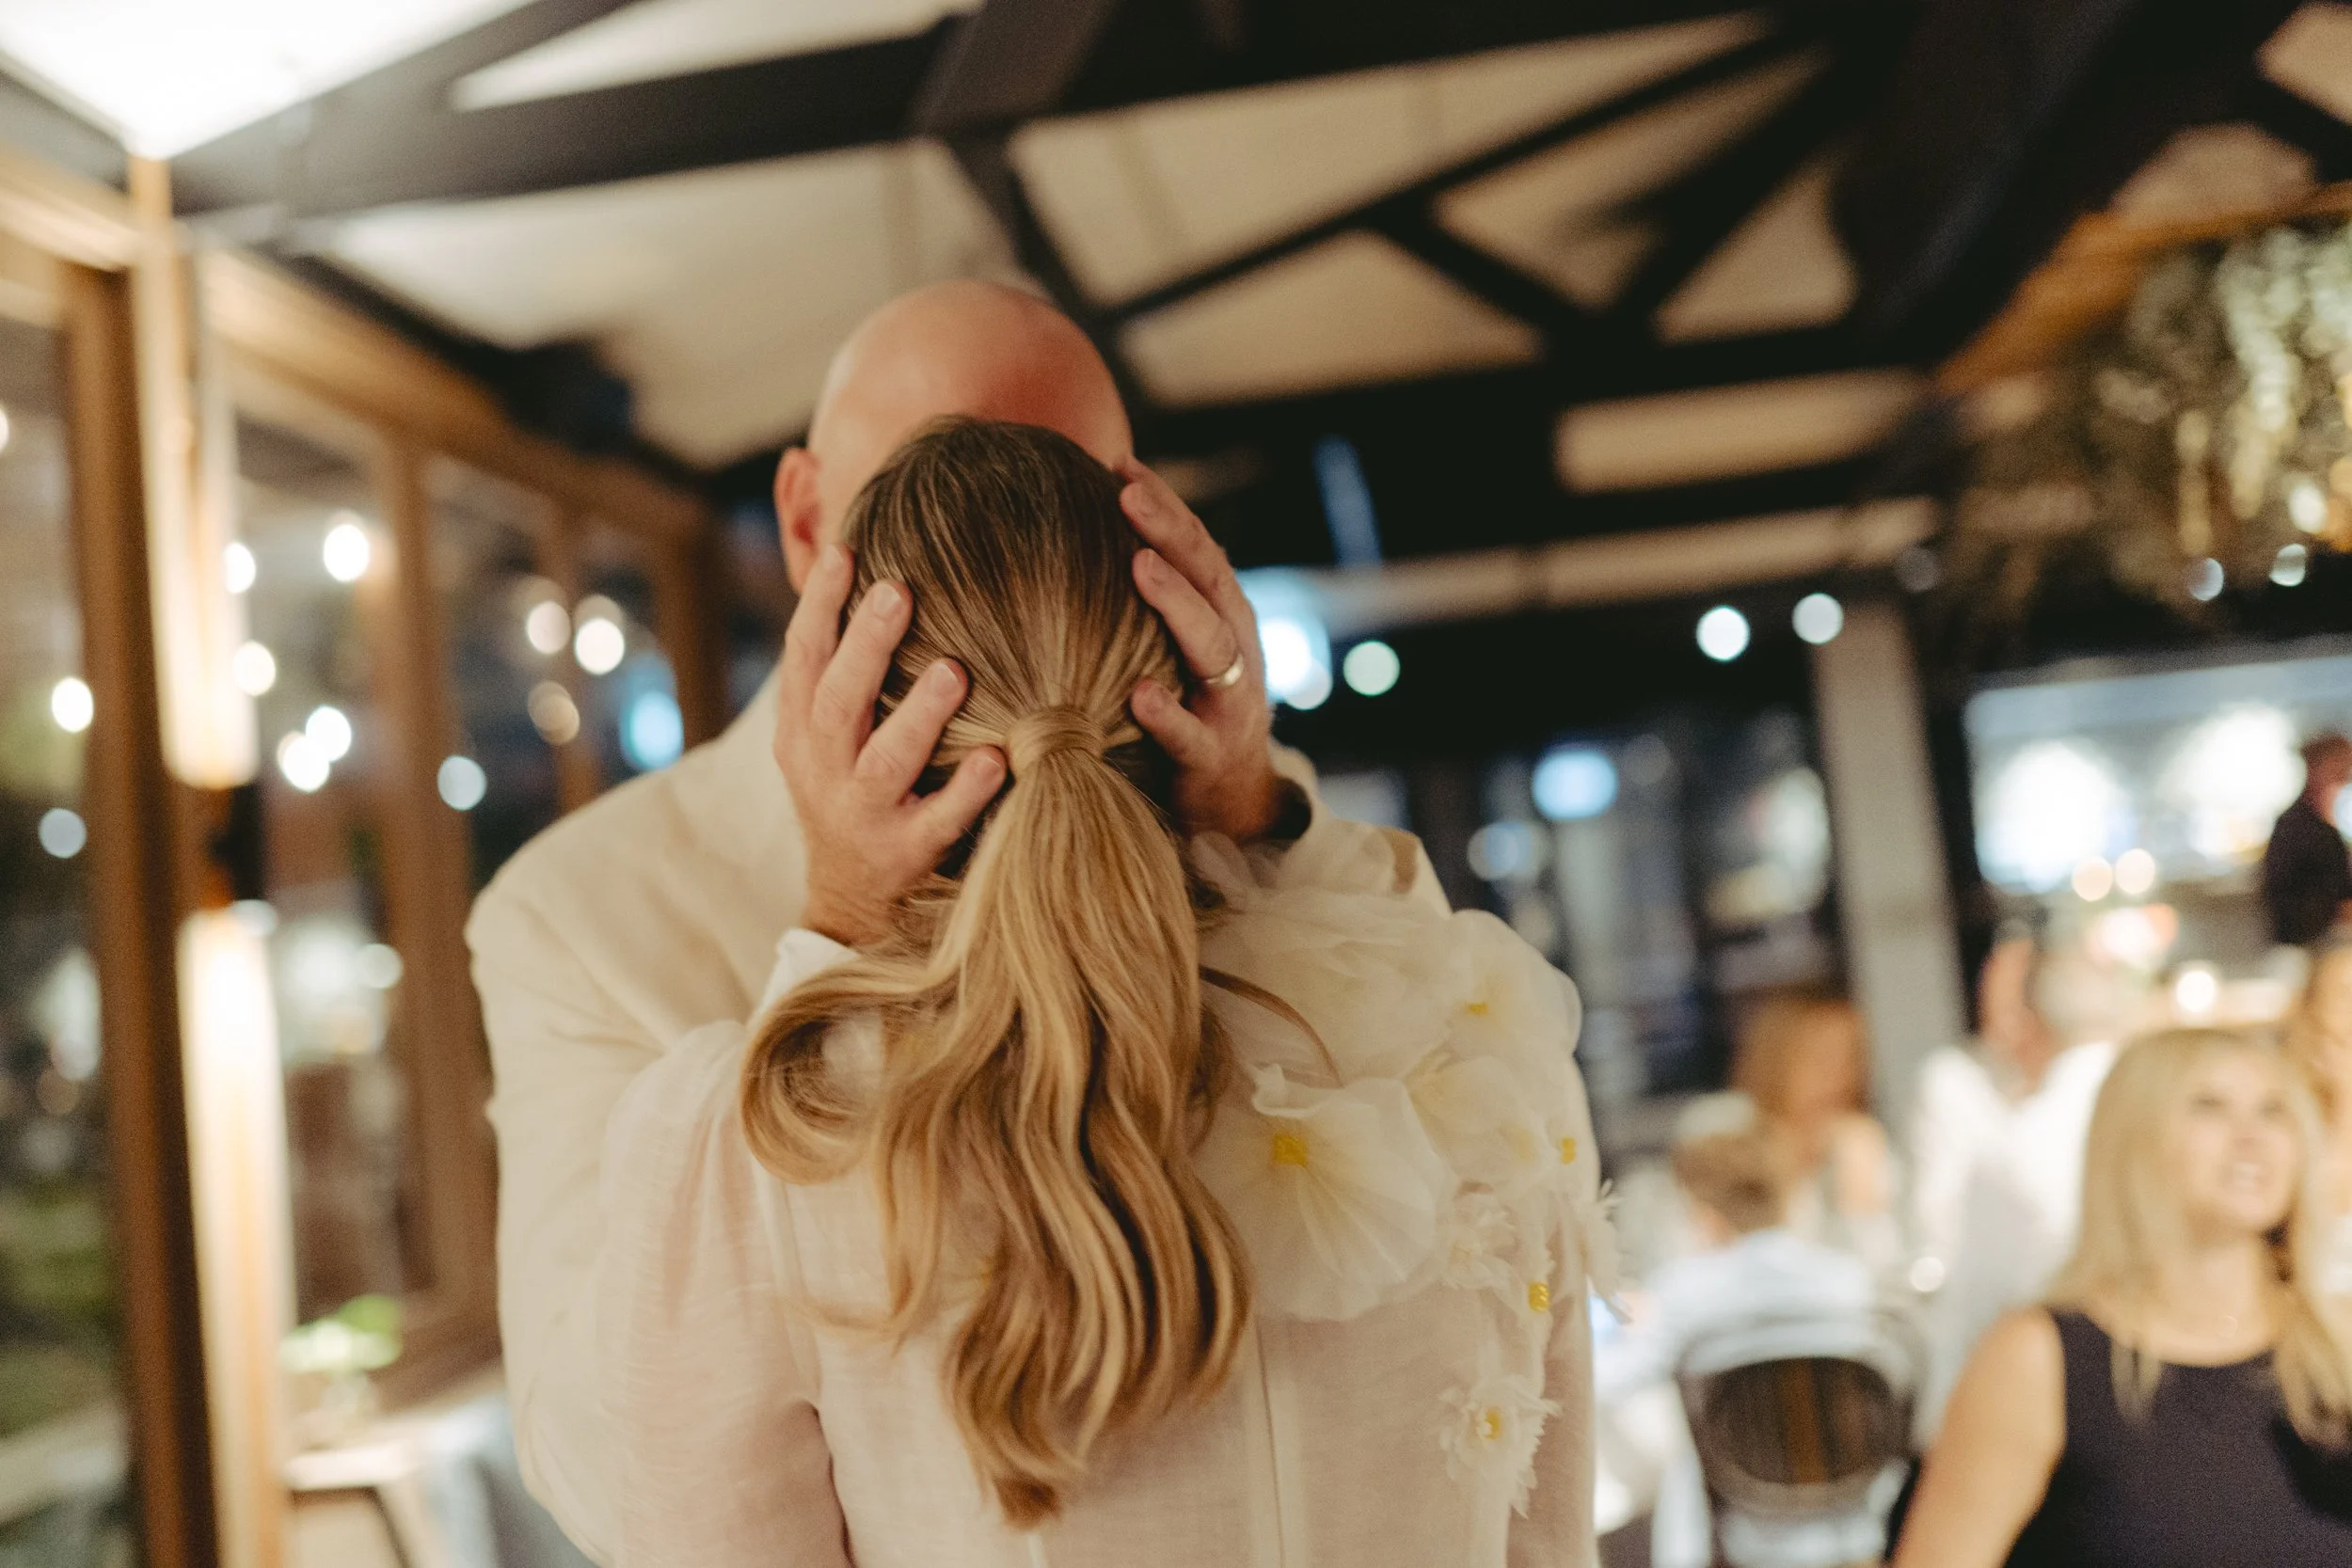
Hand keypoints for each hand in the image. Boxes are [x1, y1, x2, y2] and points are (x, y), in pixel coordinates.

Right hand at [775, 544, 1005, 944]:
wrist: (849, 900)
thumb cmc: (849, 790)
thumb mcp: (822, 735)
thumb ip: (840, 669)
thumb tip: (870, 573)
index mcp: (801, 729)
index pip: (803, 655)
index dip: (820, 604)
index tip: (845, 550)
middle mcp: (824, 768)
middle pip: (838, 700)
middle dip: (866, 645)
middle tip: (899, 591)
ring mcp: (863, 814)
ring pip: (885, 761)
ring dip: (919, 715)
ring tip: (956, 672)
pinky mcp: (905, 855)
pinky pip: (937, 822)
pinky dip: (964, 793)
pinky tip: (995, 760)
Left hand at [1118, 458, 1284, 842]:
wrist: (1230, 808)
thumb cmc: (1184, 715)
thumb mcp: (1169, 652)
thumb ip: (1143, 606)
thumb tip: (1072, 539)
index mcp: (1222, 618)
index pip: (1195, 550)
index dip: (1165, 506)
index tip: (1119, 464)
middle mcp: (1234, 652)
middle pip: (1209, 580)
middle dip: (1172, 533)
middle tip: (1129, 494)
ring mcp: (1228, 704)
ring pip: (1211, 646)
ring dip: (1176, 604)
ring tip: (1140, 567)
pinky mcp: (1212, 759)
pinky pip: (1191, 735)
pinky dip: (1167, 714)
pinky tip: (1138, 694)